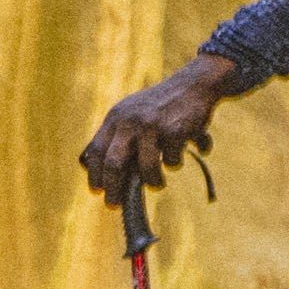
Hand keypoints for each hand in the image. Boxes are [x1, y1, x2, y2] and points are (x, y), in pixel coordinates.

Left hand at [80, 70, 226, 208]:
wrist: (194, 85)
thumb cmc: (160, 105)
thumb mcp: (131, 112)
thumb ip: (116, 136)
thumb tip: (96, 170)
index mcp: (116, 117)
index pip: (96, 150)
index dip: (94, 173)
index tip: (97, 190)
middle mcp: (130, 120)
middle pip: (114, 163)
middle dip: (114, 188)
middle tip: (115, 203)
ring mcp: (152, 125)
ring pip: (146, 169)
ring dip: (153, 182)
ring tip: (157, 184)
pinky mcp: (174, 131)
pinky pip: (171, 161)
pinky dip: (174, 162)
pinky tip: (179, 151)